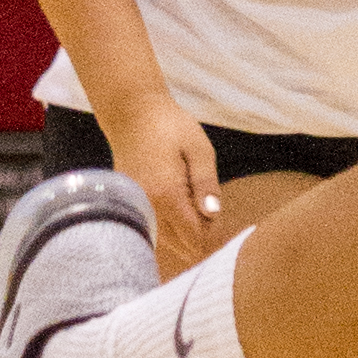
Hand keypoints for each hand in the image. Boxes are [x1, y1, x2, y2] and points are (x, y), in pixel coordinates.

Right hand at [101, 89, 223, 276]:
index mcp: (168, 195)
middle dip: (200, 240)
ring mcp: (137, 209)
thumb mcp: (198, 147)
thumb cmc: (169, 125)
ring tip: (199, 212)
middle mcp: (149, 209)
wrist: (132, 113)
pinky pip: (153, 230)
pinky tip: (181, 212)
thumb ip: (206, 183)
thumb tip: (213, 215)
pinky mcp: (131, 206)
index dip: (212, 239)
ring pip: (166, 242)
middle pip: (179, 245)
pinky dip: (170, 230)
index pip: (193, 236)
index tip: (227, 233)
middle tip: (215, 219)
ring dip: (184, 236)